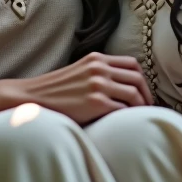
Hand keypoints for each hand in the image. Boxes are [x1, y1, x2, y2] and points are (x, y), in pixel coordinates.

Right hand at [20, 52, 154, 125]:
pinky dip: (128, 117)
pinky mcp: (96, 103)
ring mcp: (98, 85)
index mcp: (96, 58)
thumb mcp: (78, 71)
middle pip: (137, 78)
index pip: (132, 63)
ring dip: (141, 107)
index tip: (142, 92)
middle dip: (146, 94)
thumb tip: (121, 85)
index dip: (142, 79)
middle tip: (148, 107)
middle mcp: (99, 68)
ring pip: (134, 94)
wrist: (33, 98)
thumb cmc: (55, 90)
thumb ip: (98, 72)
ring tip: (139, 118)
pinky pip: (123, 109)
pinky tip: (125, 123)